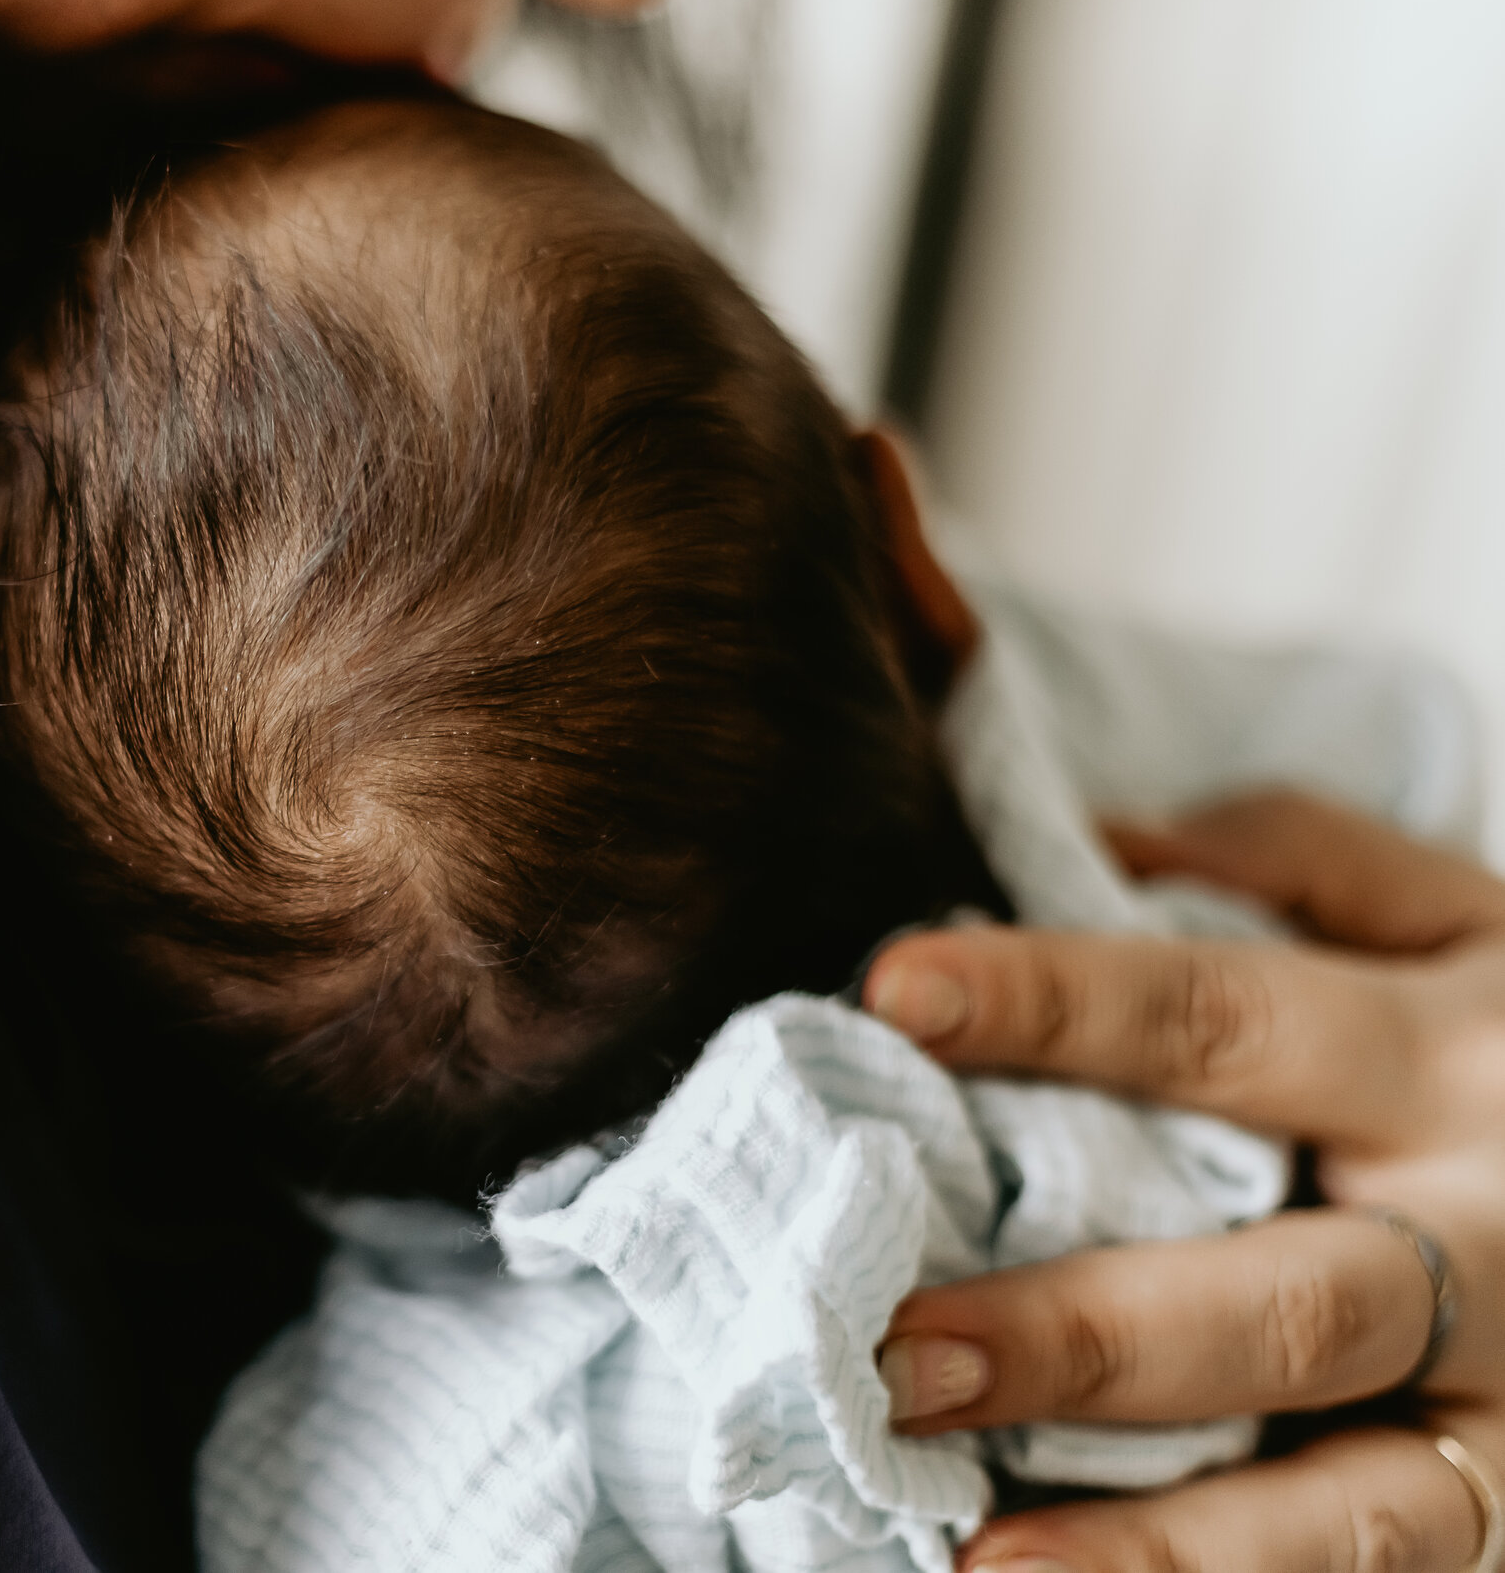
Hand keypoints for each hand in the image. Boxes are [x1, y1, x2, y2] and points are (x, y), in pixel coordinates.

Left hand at [863, 790, 1504, 1572]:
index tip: (892, 997)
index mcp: (1446, 1058)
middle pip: (1284, 1307)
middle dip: (1086, 1338)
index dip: (1058, 1004)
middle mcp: (1491, 1245)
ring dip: (1164, 1546)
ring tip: (982, 1564)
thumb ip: (1294, 860)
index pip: (1222, 1021)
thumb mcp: (1459, 914)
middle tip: (893, 1351)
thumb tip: (1093, 836)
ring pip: (1360, 1509)